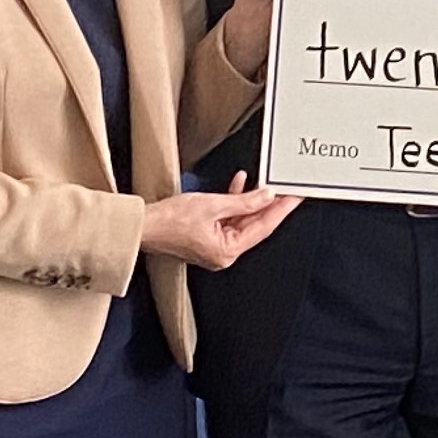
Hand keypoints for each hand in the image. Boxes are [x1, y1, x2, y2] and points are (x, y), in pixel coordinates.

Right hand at [141, 170, 299, 270]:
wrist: (142, 224)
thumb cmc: (168, 220)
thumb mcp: (212, 205)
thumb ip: (243, 201)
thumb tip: (266, 196)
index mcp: (226, 252)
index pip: (263, 227)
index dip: (281, 210)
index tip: (294, 197)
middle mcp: (223, 254)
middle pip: (254, 226)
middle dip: (269, 204)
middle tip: (286, 188)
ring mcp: (215, 248)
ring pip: (242, 221)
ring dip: (251, 201)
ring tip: (264, 182)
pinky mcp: (207, 238)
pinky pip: (227, 220)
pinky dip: (233, 204)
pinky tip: (239, 185)